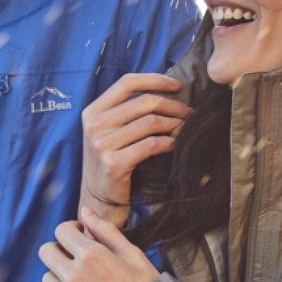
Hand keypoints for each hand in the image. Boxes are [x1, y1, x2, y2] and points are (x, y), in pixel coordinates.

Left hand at [40, 207, 158, 281]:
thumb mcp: (132, 253)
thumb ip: (105, 230)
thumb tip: (85, 212)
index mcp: (91, 255)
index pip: (61, 231)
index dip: (70, 229)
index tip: (79, 235)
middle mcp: (74, 277)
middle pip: (46, 252)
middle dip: (59, 249)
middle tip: (74, 256)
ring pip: (47, 278)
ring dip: (60, 275)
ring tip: (82, 281)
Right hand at [80, 73, 189, 226]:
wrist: (98, 201)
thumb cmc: (112, 163)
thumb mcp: (110, 133)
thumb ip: (127, 113)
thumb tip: (167, 93)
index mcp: (92, 112)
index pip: (127, 83)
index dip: (155, 80)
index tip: (177, 85)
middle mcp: (94, 125)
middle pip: (143, 102)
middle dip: (173, 105)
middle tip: (189, 112)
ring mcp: (102, 144)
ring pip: (150, 122)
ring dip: (175, 124)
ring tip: (186, 128)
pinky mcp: (114, 163)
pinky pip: (152, 144)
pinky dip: (169, 142)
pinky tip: (176, 145)